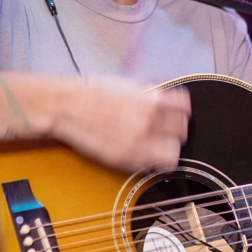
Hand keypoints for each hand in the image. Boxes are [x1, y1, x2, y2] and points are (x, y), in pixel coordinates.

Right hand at [52, 77, 190, 172]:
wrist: (67, 107)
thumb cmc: (92, 92)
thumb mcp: (128, 85)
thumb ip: (149, 95)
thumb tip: (165, 101)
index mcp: (152, 99)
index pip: (184, 108)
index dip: (180, 111)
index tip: (176, 113)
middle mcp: (150, 121)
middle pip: (182, 131)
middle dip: (176, 130)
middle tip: (167, 131)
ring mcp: (139, 142)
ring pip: (173, 153)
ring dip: (168, 149)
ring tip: (159, 146)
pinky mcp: (126, 157)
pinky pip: (153, 166)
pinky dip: (153, 162)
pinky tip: (145, 155)